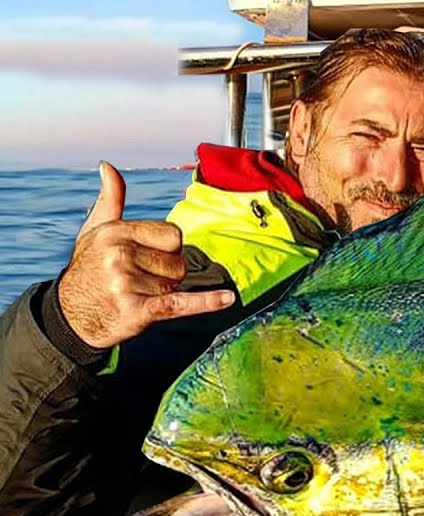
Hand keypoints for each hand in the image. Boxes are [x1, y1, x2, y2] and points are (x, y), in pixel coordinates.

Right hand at [57, 161, 234, 348]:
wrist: (71, 315)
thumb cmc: (88, 270)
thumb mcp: (95, 231)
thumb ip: (110, 199)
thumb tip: (108, 167)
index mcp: (116, 233)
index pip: (174, 235)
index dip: (168, 249)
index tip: (148, 257)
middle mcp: (119, 256)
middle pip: (179, 262)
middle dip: (167, 274)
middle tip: (140, 281)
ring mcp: (127, 283)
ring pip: (177, 285)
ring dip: (166, 293)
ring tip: (139, 295)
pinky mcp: (137, 310)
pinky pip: (180, 303)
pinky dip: (206, 302)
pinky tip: (226, 299)